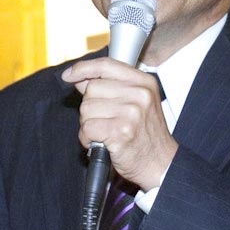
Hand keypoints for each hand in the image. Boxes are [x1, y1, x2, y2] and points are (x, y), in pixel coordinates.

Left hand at [61, 58, 177, 189]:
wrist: (160, 164)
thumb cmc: (145, 136)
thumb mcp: (137, 104)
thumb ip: (110, 88)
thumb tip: (81, 78)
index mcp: (144, 83)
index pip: (106, 65)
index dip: (83, 68)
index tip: (69, 75)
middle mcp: (140, 94)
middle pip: (92, 88)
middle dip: (89, 107)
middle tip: (103, 122)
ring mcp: (131, 113)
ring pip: (86, 109)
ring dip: (88, 124)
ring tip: (103, 134)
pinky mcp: (121, 132)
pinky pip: (87, 128)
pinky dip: (87, 138)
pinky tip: (100, 143)